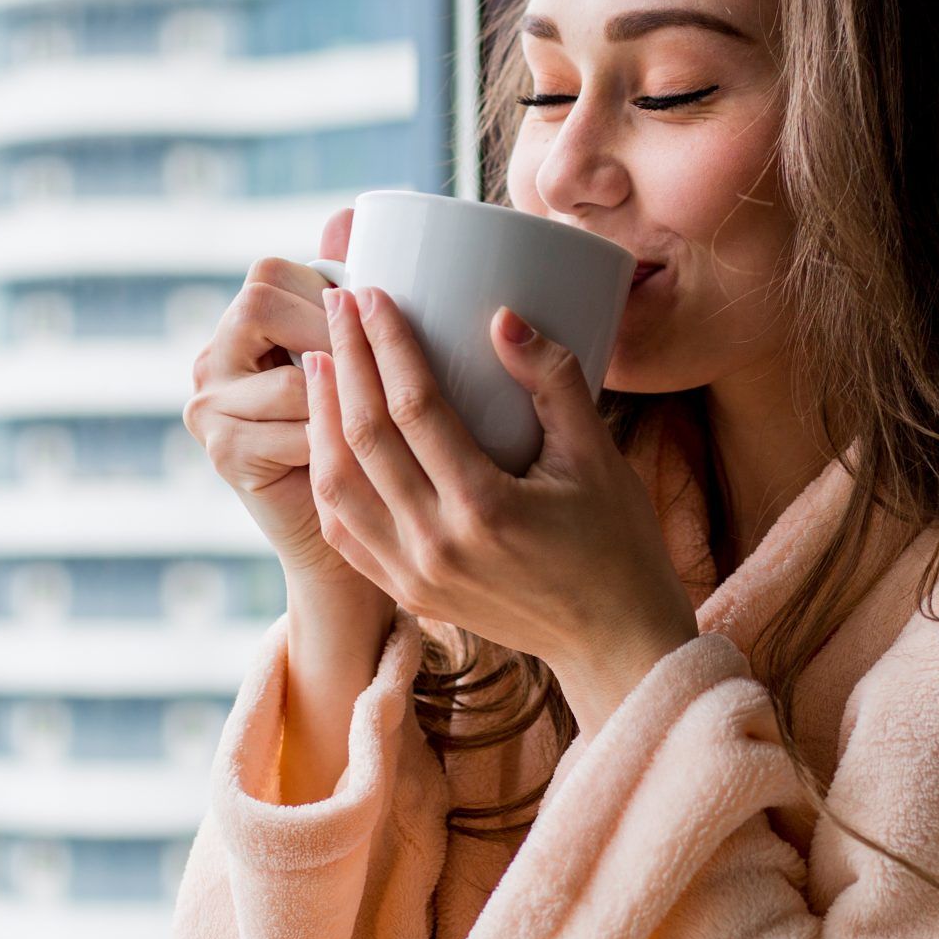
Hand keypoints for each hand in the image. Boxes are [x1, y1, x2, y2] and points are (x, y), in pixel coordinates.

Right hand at [181, 207, 386, 600]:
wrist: (366, 524)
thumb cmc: (383, 432)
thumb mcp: (372, 352)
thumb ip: (353, 288)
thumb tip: (348, 213)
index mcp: (243, 323)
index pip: (270, 272)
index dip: (327, 292)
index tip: (375, 320)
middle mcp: (213, 357)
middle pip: (259, 303)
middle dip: (328, 331)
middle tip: (378, 369)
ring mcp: (208, 405)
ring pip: (285, 372)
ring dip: (340, 390)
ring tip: (380, 416)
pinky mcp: (222, 451)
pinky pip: (289, 426)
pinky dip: (333, 436)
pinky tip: (363, 453)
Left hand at [304, 281, 701, 732]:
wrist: (614, 643)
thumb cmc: (617, 545)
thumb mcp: (598, 457)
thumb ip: (555, 382)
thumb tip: (504, 316)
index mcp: (485, 508)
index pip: (415, 407)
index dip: (388, 344)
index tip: (373, 296)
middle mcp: (437, 545)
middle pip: (364, 438)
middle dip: (345, 361)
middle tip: (335, 306)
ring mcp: (414, 576)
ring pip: (337, 486)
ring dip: (321, 418)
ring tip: (321, 361)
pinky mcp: (408, 594)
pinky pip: (344, 531)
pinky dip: (327, 479)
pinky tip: (326, 438)